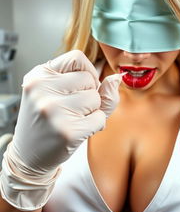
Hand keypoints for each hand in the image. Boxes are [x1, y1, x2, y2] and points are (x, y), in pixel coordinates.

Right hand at [9, 50, 120, 172]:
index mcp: (39, 75)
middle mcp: (43, 89)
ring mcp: (54, 110)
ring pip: (96, 98)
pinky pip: (99, 118)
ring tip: (74, 118)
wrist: (30, 154)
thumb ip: (92, 84)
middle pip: (89, 79)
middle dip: (89, 93)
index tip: (83, 84)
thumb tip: (117, 78)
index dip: (88, 71)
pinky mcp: (68, 131)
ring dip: (93, 109)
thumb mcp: (62, 95)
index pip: (77, 58)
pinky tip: (78, 130)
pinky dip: (95, 124)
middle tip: (73, 107)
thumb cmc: (49, 121)